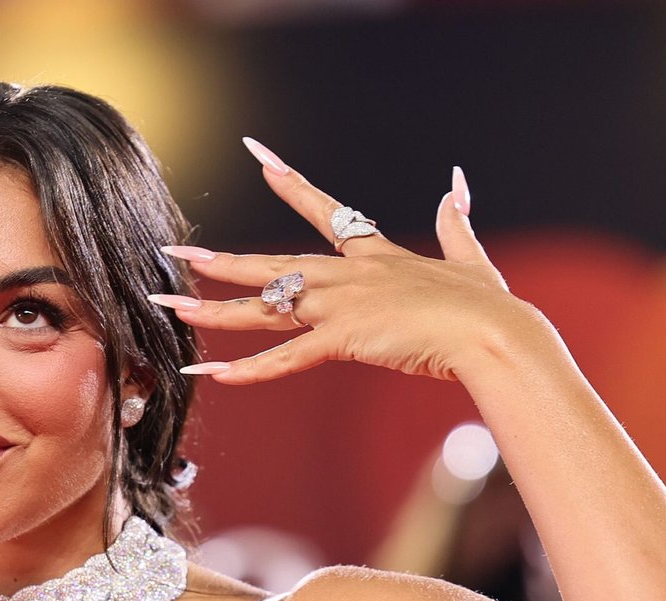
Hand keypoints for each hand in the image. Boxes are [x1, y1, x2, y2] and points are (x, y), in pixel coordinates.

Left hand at [151, 142, 542, 383]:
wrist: (495, 331)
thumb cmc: (486, 304)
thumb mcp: (469, 257)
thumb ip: (455, 223)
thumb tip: (457, 185)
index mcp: (374, 254)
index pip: (325, 211)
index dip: (291, 185)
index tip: (261, 159)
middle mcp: (348, 273)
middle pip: (271, 265)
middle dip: (220, 260)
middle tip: (176, 254)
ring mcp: (342, 303)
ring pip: (264, 307)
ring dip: (215, 311)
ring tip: (171, 311)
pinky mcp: (345, 337)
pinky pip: (287, 357)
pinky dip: (251, 369)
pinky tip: (215, 376)